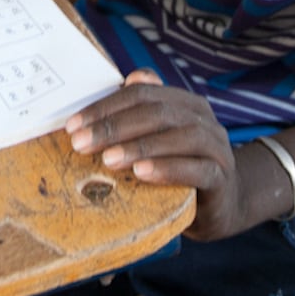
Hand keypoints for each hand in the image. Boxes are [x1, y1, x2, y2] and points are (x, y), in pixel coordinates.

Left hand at [68, 71, 254, 240]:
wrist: (221, 206)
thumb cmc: (178, 171)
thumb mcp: (155, 142)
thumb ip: (136, 117)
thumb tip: (112, 89)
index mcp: (183, 103)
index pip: (141, 94)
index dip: (105, 106)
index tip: (73, 125)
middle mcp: (202, 119)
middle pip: (156, 111)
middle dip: (114, 126)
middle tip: (81, 143)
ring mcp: (216, 146)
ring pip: (179, 136)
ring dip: (139, 146)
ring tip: (108, 159)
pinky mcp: (221, 177)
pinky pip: (197, 169)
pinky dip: (168, 168)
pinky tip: (142, 173)